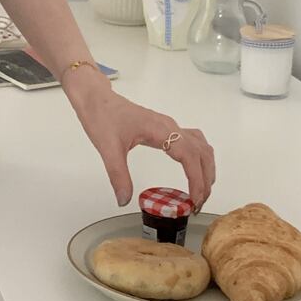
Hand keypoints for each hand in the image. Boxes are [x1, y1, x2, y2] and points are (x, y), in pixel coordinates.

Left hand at [66, 81, 215, 211]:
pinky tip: (193, 170)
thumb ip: (118, 175)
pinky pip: (192, 142)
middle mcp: (170, 126)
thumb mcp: (108, 148)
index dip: (197, 179)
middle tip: (200, 202)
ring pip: (200, 146)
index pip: (189, 156)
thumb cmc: (102, 117)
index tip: (196, 199)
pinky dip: (198, 158)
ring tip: (201, 190)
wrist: (95, 98)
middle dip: (205, 178)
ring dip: (205, 167)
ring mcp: (169, 126)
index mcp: (160, 130)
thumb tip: (124, 200)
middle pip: (201, 152)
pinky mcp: (164, 128)